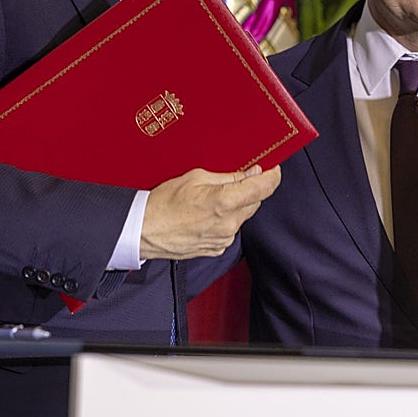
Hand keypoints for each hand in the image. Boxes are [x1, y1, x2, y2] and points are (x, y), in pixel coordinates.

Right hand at [140, 164, 280, 259]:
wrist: (144, 231)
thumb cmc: (164, 202)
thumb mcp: (196, 177)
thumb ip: (229, 177)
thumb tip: (252, 173)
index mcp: (225, 202)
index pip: (264, 188)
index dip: (273, 176)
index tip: (273, 168)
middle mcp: (229, 224)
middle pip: (255, 202)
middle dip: (251, 189)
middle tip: (238, 177)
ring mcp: (223, 239)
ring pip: (242, 216)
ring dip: (237, 205)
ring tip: (212, 197)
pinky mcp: (217, 248)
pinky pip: (230, 230)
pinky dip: (226, 219)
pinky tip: (207, 213)